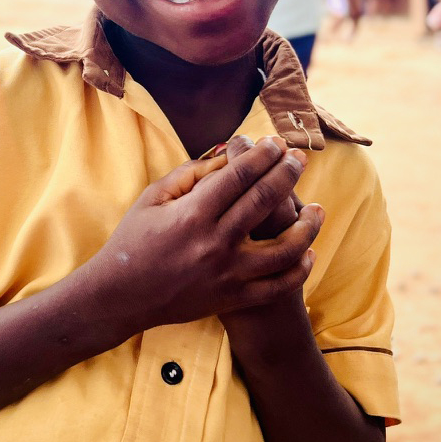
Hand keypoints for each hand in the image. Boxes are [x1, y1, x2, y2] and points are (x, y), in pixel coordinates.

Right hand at [93, 138, 321, 331]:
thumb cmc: (134, 241)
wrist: (122, 296)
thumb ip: (190, 175)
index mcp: (193, 214)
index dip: (262, 154)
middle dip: (288, 173)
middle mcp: (215, 242)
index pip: (239, 175)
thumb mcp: (153, 198)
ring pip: (284, 248)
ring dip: (307, 225)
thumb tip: (228, 157)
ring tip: (318, 208)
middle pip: (265, 200)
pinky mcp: (233, 298)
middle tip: (300, 158)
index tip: (277, 142)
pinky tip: (308, 252)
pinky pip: (278, 286)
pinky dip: (299, 269)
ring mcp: (228, 274)